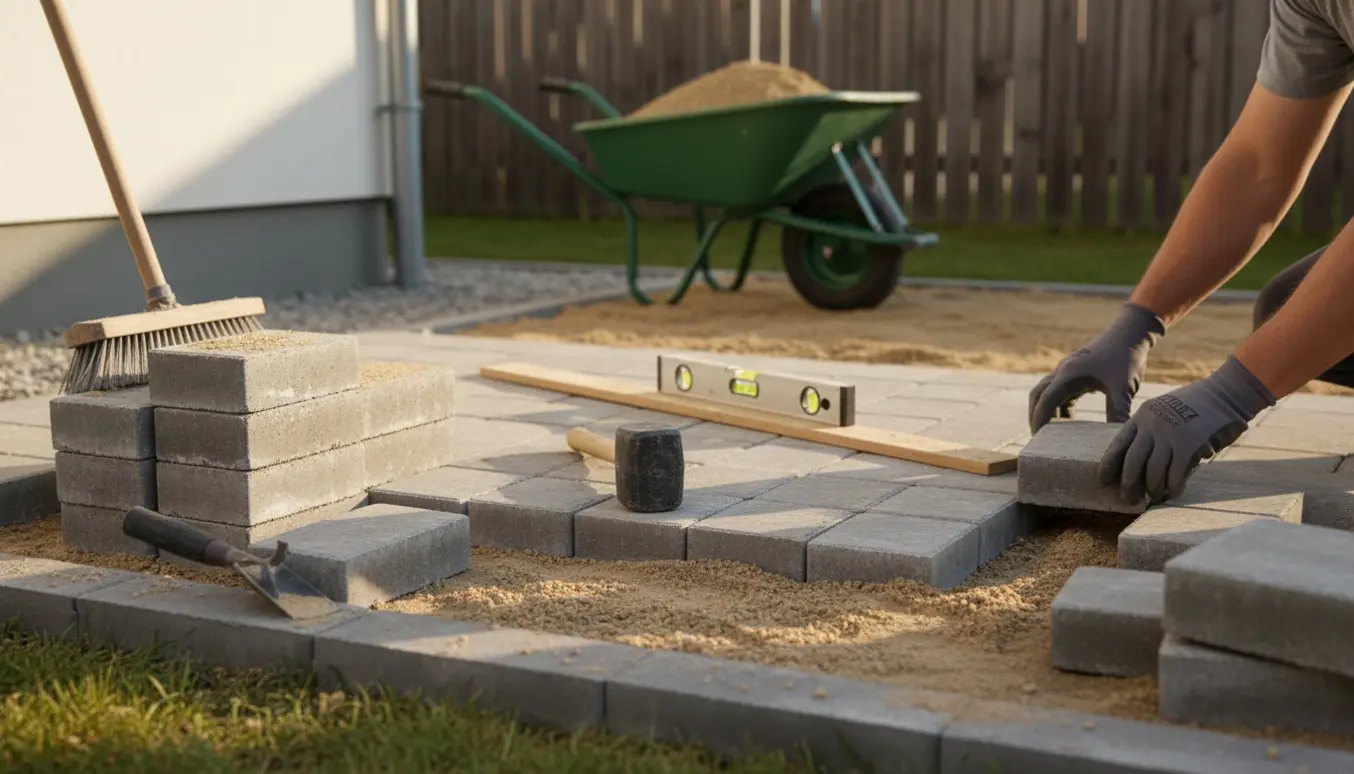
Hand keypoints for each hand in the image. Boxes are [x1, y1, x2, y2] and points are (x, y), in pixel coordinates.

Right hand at [1028, 303, 1165, 432]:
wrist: (1131, 332)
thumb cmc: (1126, 357)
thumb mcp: (1123, 387)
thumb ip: (1117, 412)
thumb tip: (1117, 438)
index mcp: (1069, 374)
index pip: (1045, 400)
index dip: (1039, 420)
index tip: (1038, 439)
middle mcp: (1063, 371)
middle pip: (1037, 395)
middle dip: (1035, 416)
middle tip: (1040, 438)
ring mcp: (1068, 370)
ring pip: (1046, 392)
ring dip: (1046, 411)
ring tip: (1053, 433)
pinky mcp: (1076, 371)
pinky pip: (1060, 391)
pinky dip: (1060, 406)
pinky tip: (1071, 420)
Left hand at [1098, 356, 1275, 503]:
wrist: (1225, 393)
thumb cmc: (1196, 406)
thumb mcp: (1165, 411)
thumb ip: (1151, 432)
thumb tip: (1140, 465)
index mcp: (1142, 416)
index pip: (1118, 445)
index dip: (1108, 466)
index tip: (1103, 481)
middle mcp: (1151, 425)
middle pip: (1132, 462)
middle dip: (1129, 484)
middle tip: (1128, 499)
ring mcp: (1169, 434)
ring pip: (1153, 471)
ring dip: (1153, 488)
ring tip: (1154, 497)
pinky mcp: (1188, 444)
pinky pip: (1175, 473)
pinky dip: (1173, 487)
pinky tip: (1174, 492)